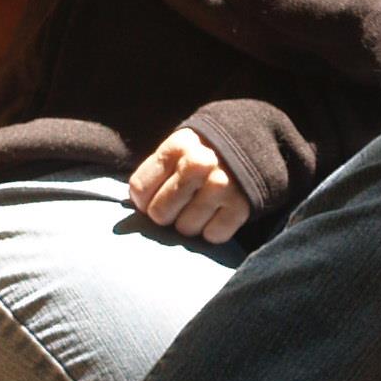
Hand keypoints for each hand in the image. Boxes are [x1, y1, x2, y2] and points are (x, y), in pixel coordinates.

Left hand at [126, 126, 248, 241]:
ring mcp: (222, 185)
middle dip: (166, 214)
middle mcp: (199, 164)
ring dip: (190, 223)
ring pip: (185, 228)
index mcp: (177, 146)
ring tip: (201, 206)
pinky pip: (213, 236)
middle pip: (159, 213)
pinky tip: (218, 213)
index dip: (143, 200)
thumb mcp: (177, 151)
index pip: (139, 190)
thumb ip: (152, 176)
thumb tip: (127, 220)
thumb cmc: (202, 154)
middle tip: (181, 203)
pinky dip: (213, 230)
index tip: (156, 196)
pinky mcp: (241, 206)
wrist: (253, 145)